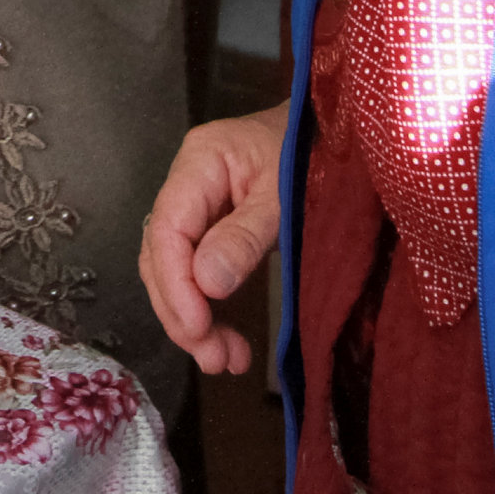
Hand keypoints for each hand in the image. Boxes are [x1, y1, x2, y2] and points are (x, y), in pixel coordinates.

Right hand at [139, 105, 288, 375]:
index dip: (175, 283)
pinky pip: (195, 272)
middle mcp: (187, 182)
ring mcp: (195, 206)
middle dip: (181, 313)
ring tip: (224, 361)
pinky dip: (208, 310)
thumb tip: (206, 285)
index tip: (198, 328)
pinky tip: (227, 341)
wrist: (334, 132)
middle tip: (214, 359)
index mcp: (200, 160)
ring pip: (172, 271)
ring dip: (192, 320)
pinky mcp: (210, 228)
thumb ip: (245, 236)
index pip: (167, 228)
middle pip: (161, 255)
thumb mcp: (286, 195)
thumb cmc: (314, 154)